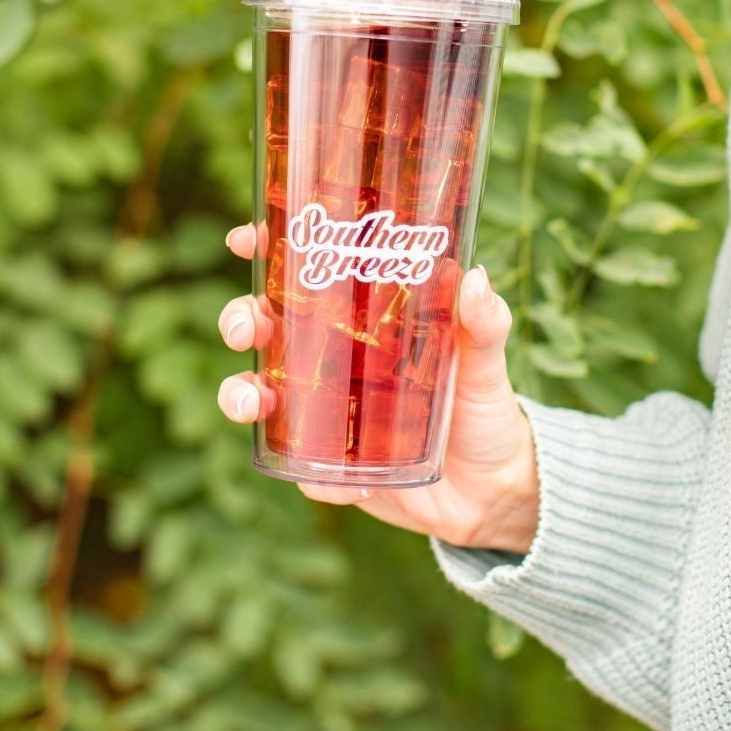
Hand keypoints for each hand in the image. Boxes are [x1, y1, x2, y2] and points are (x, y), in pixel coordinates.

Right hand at [215, 225, 539, 554]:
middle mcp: (331, 360)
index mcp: (359, 319)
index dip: (264, 250)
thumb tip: (474, 277)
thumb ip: (484, 324)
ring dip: (239, 394)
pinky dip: (316, 475)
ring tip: (254, 404)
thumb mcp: (485, 363)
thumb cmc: (483, 410)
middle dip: (238, 320)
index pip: (301, 274)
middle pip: (262, 327)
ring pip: (257, 393)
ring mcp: (324, 413)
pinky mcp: (330, 466)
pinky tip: (352, 483)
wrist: (492, 490)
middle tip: (247, 330)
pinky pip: (302, 468)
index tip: (244, 240)